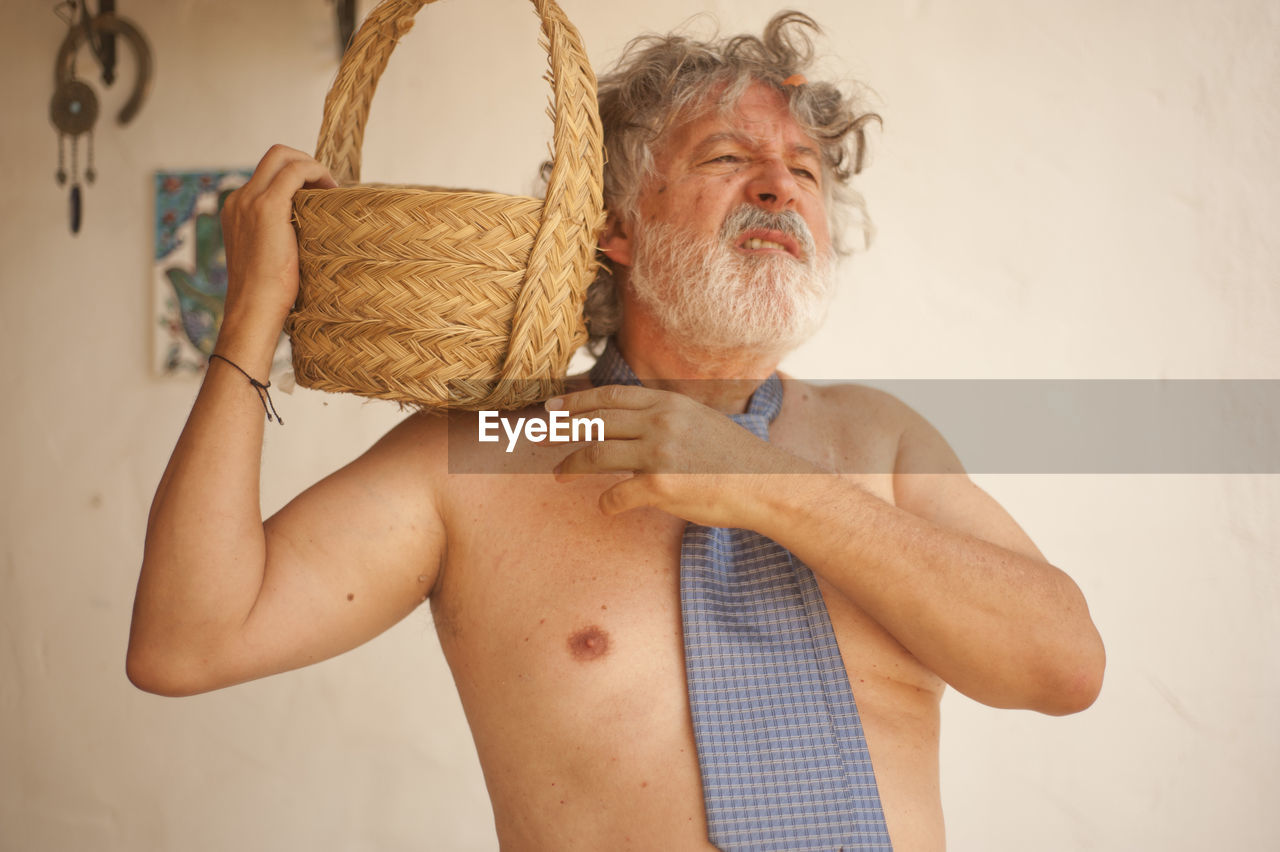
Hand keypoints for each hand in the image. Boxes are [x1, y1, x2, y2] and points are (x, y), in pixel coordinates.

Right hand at [217, 145, 336, 353]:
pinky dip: (316, 172)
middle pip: (275, 155)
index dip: (297, 176)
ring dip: (313, 166)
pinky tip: (332, 191)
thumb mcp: (270, 257)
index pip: (268, 174)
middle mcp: (239, 199)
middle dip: (305, 162)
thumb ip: (281, 237)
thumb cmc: (267, 294)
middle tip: (329, 186)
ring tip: (333, 190)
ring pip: (283, 156)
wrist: (253, 308)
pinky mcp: (266, 207)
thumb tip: (310, 234)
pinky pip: (295, 171)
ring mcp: (250, 200)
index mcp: (237, 209)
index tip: (320, 195)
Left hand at [548, 383, 814, 525]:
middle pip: (596, 421)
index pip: (611, 396)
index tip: (554, 405)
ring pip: (597, 454)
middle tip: (537, 434)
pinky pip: (618, 495)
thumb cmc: (734, 458)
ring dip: (571, 464)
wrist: (765, 483)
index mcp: (669, 403)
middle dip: (562, 428)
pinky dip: (607, 503)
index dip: (578, 400)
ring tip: (557, 473)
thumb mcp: (699, 421)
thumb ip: (664, 418)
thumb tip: (629, 423)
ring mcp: (659, 452)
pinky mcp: (661, 485)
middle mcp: (661, 421)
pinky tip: (604, 507)